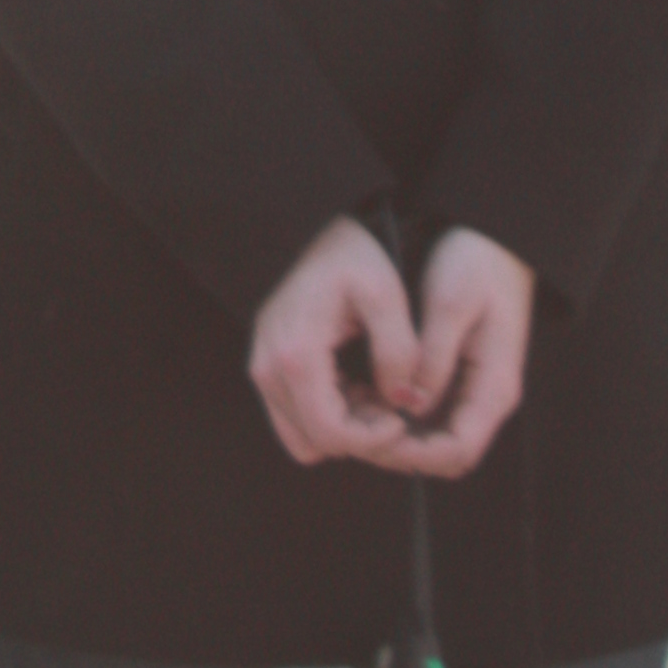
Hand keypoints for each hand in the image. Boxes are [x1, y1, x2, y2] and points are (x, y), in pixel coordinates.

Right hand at [246, 218, 534, 478]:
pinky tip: (356, 390)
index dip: (373, 439)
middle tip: (394, 409)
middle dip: (361, 438)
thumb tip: (404, 402)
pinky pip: (296, 420)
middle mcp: (268, 366)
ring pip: (303, 437)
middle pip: (316, 441)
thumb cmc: (355, 256)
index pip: (330, 432)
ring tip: (376, 398)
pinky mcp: (268, 367)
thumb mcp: (387, 295)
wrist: (321, 226)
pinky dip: (327, 418)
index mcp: (296, 351)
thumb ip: (400, 351)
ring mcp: (263, 368)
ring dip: (343, 431)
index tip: (402, 418)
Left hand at [384, 228, 532, 478]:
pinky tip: (374, 398)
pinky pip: (436, 413)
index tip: (375, 439)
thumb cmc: (477, 260)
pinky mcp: (465, 373)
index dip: (417, 456)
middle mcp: (490, 395)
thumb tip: (412, 405)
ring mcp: (479, 386)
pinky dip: (406, 416)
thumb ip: (432, 357)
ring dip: (403, 437)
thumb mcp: (449, 303)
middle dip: (405, 453)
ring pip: (440, 437)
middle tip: (359, 434)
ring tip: (360, 417)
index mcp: (496, 385)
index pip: (459, 449)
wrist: (499, 233)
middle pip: (448, 452)